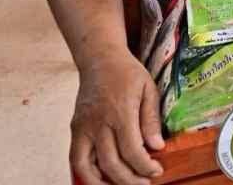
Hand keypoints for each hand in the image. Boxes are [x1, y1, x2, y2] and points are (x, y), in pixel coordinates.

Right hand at [70, 52, 165, 184]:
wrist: (99, 59)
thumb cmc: (127, 73)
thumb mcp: (148, 89)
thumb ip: (151, 119)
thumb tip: (157, 147)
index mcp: (120, 112)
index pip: (131, 150)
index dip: (145, 166)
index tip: (157, 171)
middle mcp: (98, 122)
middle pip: (111, 163)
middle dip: (130, 179)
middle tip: (145, 183)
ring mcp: (82, 127)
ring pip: (87, 166)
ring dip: (104, 184)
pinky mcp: (75, 129)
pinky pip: (76, 158)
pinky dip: (86, 174)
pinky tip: (102, 180)